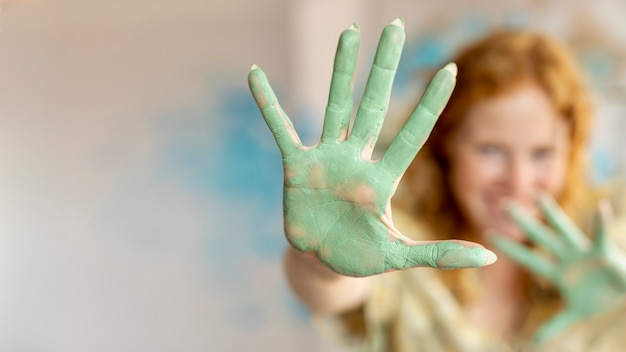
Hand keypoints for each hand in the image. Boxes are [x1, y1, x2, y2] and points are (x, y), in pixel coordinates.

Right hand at [248, 18, 495, 276]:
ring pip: (336, 106)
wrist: (321, 261)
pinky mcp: (297, 167)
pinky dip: (268, 104)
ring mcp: (326, 159)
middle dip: (384, 68)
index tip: (451, 70)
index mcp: (384, 178)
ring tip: (349, 33)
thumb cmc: (362, 256)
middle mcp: (357, 159)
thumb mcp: (400, 255)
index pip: (413, 134)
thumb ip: (440, 253)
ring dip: (342, 70)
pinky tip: (256, 75)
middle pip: (375, 105)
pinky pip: (281, 130)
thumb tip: (489, 258)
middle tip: (395, 28)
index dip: (432, 103)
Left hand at [493, 195, 625, 342]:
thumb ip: (555, 324)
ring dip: (551, 213)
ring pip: (563, 229)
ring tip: (538, 196)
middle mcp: (565, 256)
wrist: (624, 291)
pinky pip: (601, 237)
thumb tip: (535, 342)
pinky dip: (602, 224)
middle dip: (522, 222)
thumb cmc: (599, 297)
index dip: (510, 249)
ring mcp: (582, 252)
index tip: (488, 236)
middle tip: (503, 203)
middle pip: (539, 237)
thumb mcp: (575, 313)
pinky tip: (602, 208)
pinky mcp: (603, 252)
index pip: (528, 259)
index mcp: (557, 272)